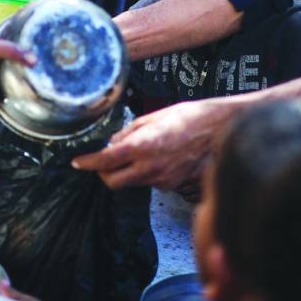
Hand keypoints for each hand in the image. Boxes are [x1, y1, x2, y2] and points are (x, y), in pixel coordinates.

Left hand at [71, 99, 232, 188]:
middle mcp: (150, 167)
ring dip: (126, 172)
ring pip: (132, 183)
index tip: (77, 162)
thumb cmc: (192, 117)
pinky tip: (157, 158)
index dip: (87, 162)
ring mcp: (162, 179)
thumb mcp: (156, 115)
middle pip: (112, 182)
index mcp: (143, 146)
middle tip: (102, 161)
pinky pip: (150, 182)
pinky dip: (146, 173)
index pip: (104, 161)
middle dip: (103, 173)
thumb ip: (131, 130)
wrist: (223, 130)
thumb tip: (113, 141)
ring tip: (137, 153)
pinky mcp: (173, 185)